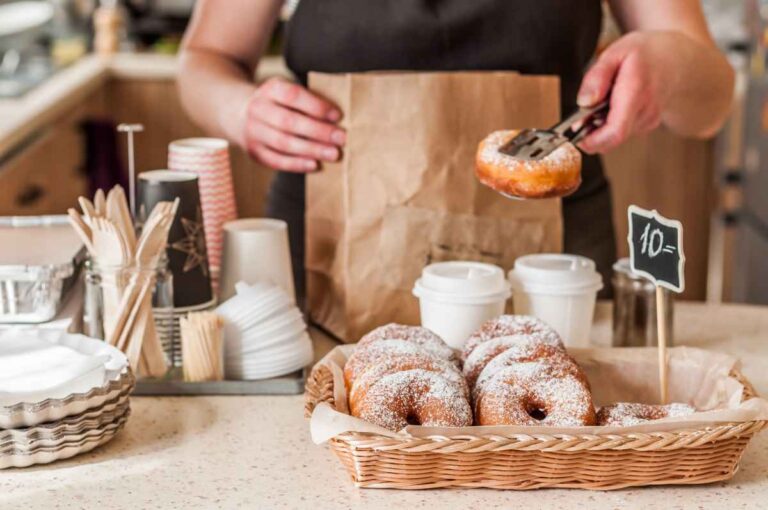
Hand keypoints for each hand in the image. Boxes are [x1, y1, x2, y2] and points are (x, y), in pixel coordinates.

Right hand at [242, 77, 345, 171]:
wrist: (237, 112)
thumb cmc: (278, 103)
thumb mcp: (287, 90)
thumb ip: (308, 100)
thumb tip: (338, 119)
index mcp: (270, 89)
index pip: (293, 95)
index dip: (316, 106)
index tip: (337, 115)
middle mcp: (258, 109)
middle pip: (289, 121)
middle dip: (318, 131)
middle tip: (341, 138)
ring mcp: (253, 132)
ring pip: (283, 143)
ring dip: (311, 150)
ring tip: (334, 154)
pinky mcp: (254, 152)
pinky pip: (276, 161)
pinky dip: (297, 164)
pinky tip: (315, 165)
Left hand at [576, 32, 673, 153]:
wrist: (677, 58)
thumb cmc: (645, 53)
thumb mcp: (615, 52)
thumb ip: (597, 77)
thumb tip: (584, 102)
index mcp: (636, 90)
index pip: (616, 130)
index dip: (593, 141)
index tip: (577, 137)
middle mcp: (646, 110)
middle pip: (613, 138)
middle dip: (592, 134)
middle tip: (580, 118)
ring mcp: (649, 120)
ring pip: (615, 135)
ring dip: (600, 126)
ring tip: (602, 102)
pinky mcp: (648, 124)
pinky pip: (622, 130)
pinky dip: (611, 123)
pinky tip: (614, 105)